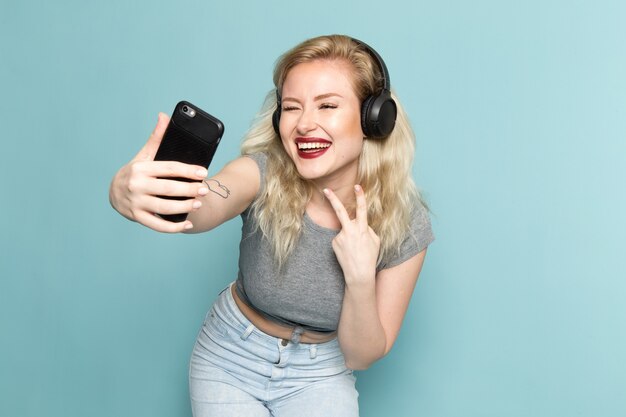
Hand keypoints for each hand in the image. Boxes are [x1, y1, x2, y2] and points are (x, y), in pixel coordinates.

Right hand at [109, 113, 208, 232]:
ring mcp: (136, 203)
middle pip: (169, 189)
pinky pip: (157, 225)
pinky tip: (187, 225)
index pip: (169, 168)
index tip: (203, 172)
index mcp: (141, 168)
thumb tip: (164, 116)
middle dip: (190, 190)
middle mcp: (137, 186)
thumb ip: (156, 139)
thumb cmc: (135, 172)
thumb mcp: (143, 156)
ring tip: (198, 203)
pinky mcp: (137, 218)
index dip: (188, 171)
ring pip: (165, 208)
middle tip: (205, 190)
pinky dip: (173, 227)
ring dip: (184, 207)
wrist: (113, 192)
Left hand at [323, 185, 380, 284]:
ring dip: (350, 235)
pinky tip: (348, 251)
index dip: (360, 197)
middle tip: (325, 189)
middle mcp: (350, 231)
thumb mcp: (375, 241)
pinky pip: (340, 237)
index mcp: (362, 229)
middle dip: (333, 199)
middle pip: (340, 211)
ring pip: (345, 228)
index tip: (357, 186)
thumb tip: (359, 222)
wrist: (358, 274)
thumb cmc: (370, 257)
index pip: (362, 210)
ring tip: (355, 249)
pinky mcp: (334, 242)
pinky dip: (345, 242)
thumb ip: (367, 228)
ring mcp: (340, 236)